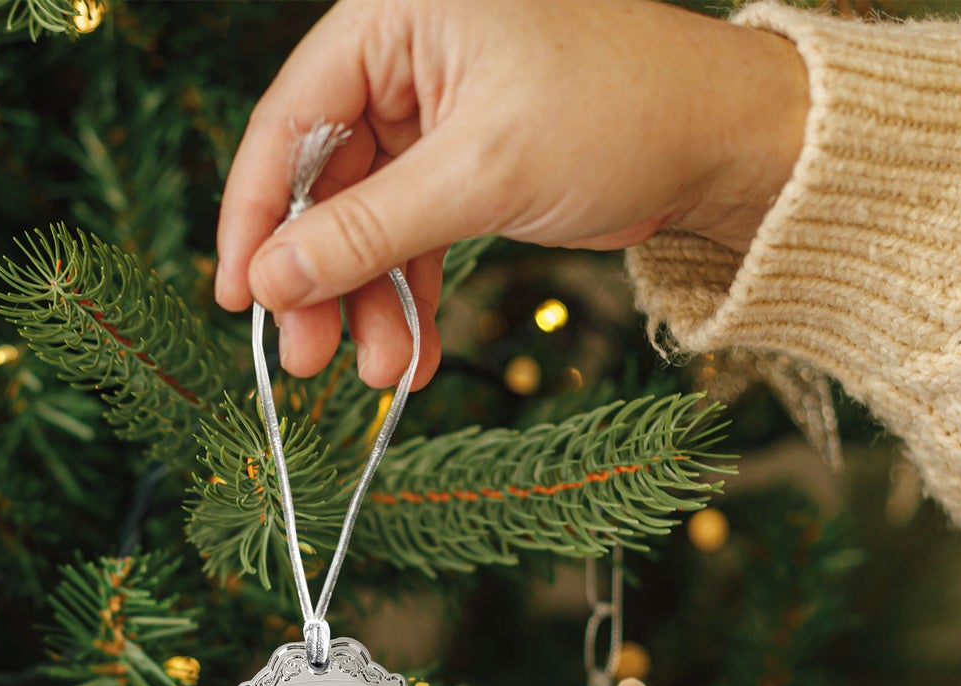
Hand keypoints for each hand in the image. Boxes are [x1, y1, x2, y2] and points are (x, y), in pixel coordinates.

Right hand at [215, 0, 807, 387]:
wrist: (721, 142)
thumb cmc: (617, 117)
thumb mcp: (481, 175)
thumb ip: (370, 230)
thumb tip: (272, 280)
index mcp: (395, 14)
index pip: (291, 119)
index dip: (258, 217)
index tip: (238, 299)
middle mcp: (405, 53)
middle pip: (327, 181)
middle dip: (322, 279)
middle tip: (307, 361)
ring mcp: (434, 112)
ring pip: (371, 220)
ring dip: (371, 302)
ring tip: (379, 374)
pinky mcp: (464, 161)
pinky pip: (415, 234)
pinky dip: (412, 295)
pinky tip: (414, 354)